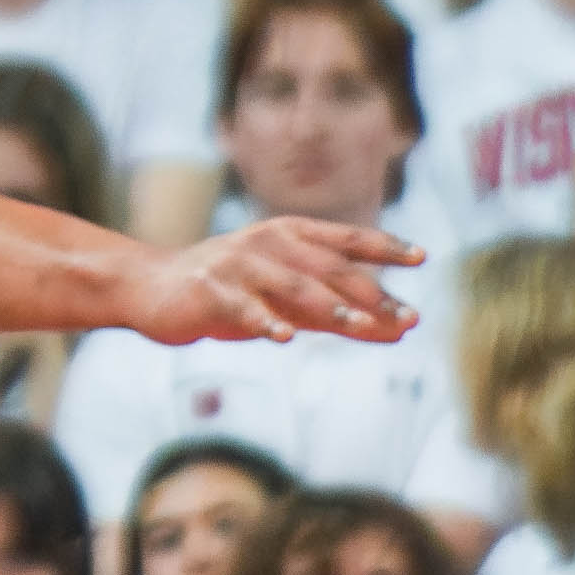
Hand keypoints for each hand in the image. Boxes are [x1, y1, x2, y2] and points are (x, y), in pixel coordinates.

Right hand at [120, 219, 419, 348]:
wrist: (152, 288)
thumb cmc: (227, 292)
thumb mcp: (283, 298)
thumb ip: (335, 311)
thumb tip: (395, 328)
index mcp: (288, 235)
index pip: (345, 240)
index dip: (384, 247)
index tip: (422, 257)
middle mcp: (267, 243)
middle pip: (328, 267)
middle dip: (370, 292)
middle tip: (408, 317)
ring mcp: (237, 265)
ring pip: (292, 286)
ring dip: (329, 306)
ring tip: (360, 325)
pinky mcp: (210, 291)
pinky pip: (242, 308)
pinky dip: (264, 321)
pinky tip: (283, 338)